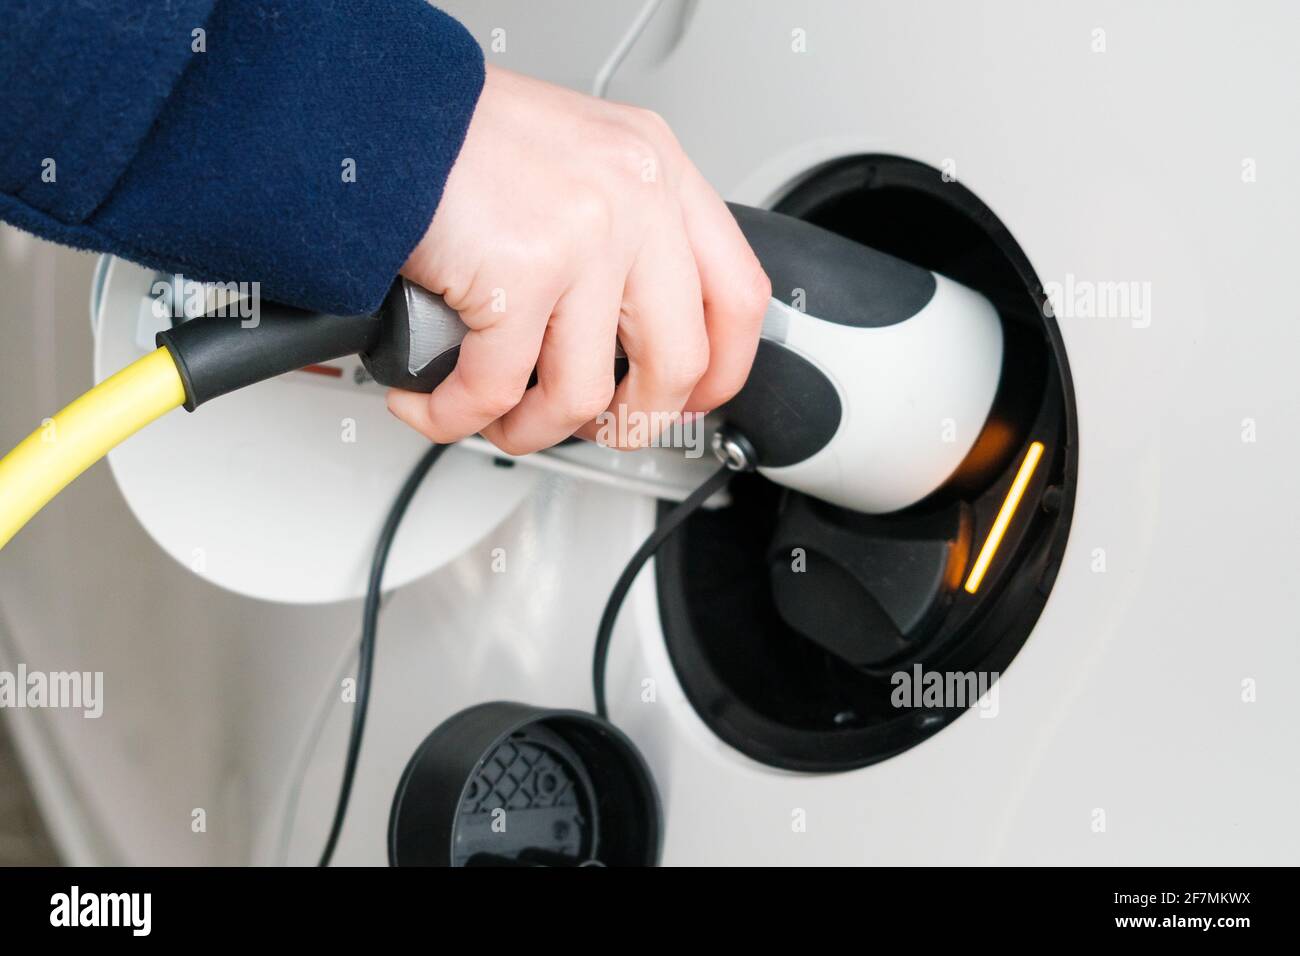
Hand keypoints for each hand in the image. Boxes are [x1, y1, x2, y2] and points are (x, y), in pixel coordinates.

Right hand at [387, 65, 769, 454]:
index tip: (690, 400)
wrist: (383, 108)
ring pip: (583, 395)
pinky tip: (434, 403)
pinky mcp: (521, 272)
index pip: (737, 295)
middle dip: (633, 422)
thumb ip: (622, 231)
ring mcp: (585, 237)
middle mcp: (636, 200)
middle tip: (596, 427)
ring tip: (496, 417)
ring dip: (532, 430)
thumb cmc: (464, 139)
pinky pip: (497, 390)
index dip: (721, 370)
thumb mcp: (580, 159)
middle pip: (678, 361)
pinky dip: (458, 415)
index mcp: (659, 173)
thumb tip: (632, 327)